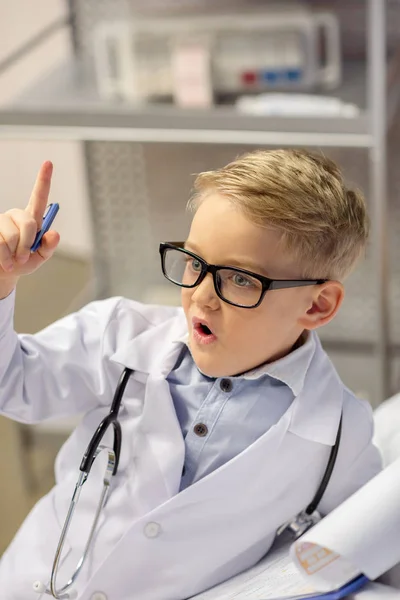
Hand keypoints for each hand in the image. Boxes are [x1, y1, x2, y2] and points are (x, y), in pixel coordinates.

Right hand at [0, 161, 59, 295]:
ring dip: (13, 254)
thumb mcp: (40, 257)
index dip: (44, 180)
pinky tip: (3, 261)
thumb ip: (49, 247)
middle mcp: (15, 215)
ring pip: (11, 236)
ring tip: (12, 261)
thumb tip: (55, 234)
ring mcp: (0, 220)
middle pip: (28, 223)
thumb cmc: (22, 263)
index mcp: (32, 218)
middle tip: (24, 257)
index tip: (49, 162)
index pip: (39, 197)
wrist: (2, 271)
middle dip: (28, 244)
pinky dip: (3, 257)